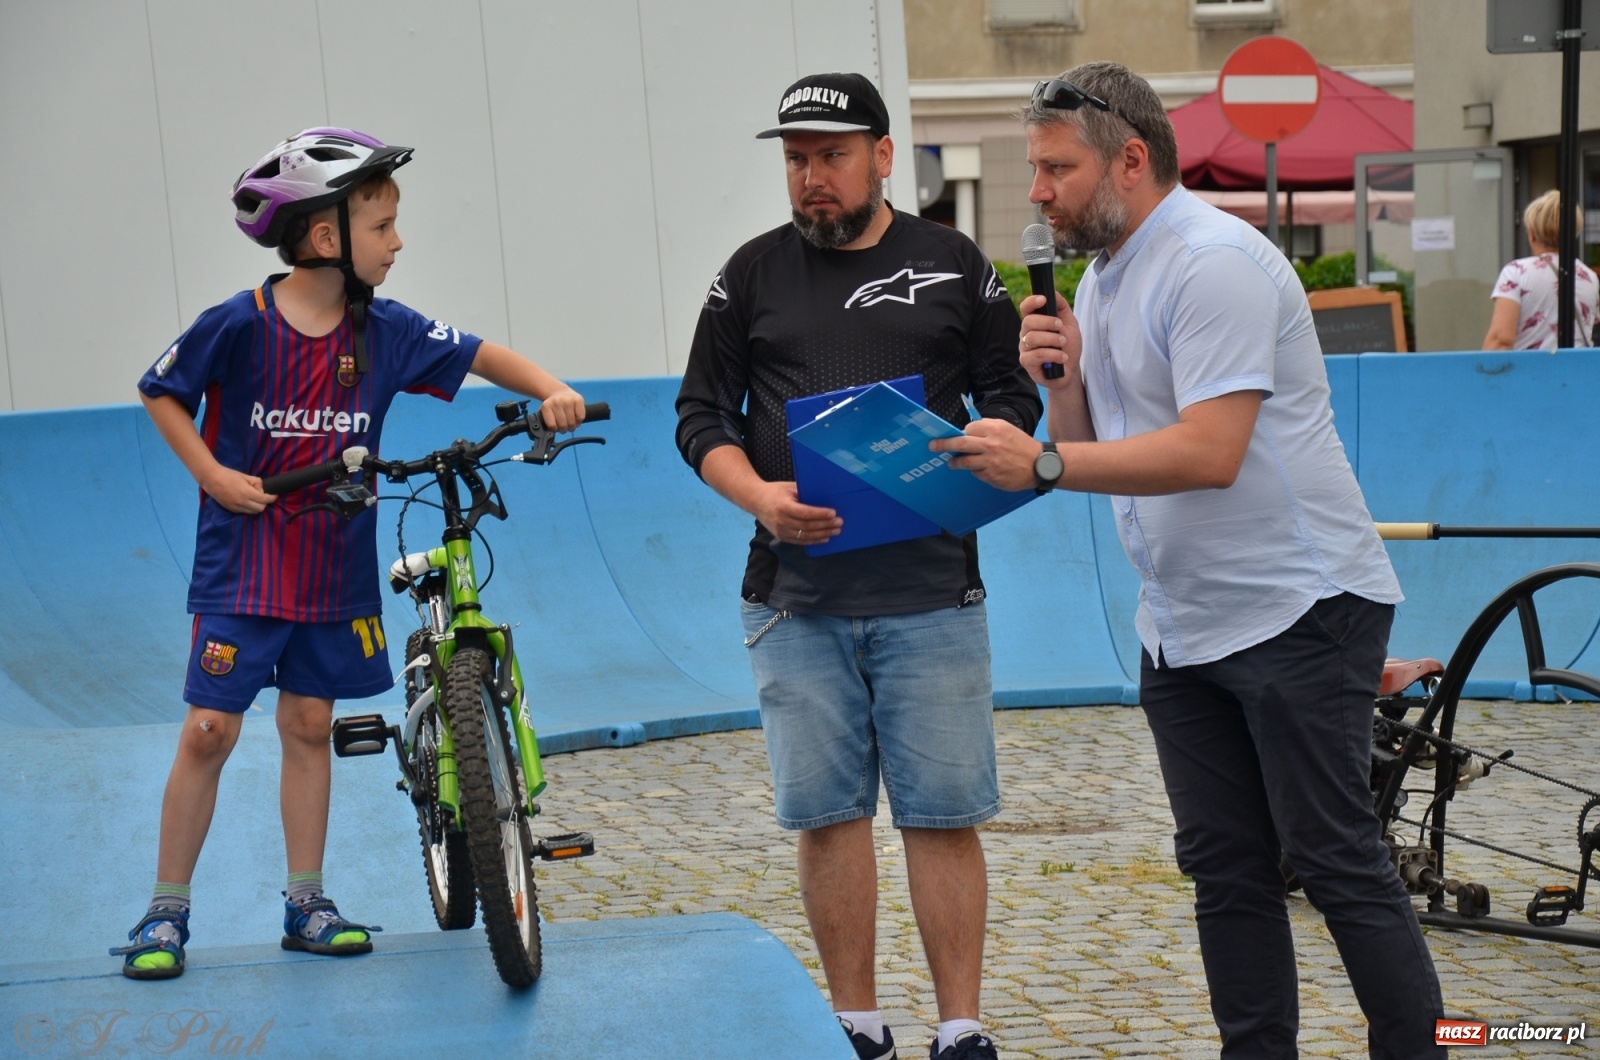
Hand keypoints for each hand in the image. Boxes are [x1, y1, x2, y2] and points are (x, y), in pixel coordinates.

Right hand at [202, 467, 274, 513]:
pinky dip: (248, 508)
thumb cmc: (229, 475)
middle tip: (261, 495)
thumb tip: (262, 489)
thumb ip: (256, 482)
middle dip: (264, 503)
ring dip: (256, 506)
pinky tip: (246, 501)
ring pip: (253, 512)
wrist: (212, 479)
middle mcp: (242, 502)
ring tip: (253, 498)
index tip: (275, 496)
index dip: (272, 498)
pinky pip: (244, 512)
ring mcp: (236, 507)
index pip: (264, 500)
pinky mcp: (231, 509)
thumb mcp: (245, 476)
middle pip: (260, 509)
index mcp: (246, 493)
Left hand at [538, 387, 585, 431]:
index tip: (556, 428)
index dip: (555, 430)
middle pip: (563, 425)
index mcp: (546, 406)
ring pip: (572, 422)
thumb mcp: (545, 412)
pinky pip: (580, 417)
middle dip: (564, 429)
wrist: (560, 392)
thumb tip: (548, 434)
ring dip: (572, 427)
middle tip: (564, 428)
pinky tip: (575, 419)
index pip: (552, 425)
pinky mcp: (578, 400)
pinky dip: (579, 421)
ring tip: (570, 424)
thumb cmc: (553, 407)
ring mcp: (568, 400)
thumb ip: (545, 422)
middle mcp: (557, 402)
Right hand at [751, 480, 842, 544]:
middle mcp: (781, 520)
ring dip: (822, 534)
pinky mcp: (781, 536)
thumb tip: (824, 496)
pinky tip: (824, 538)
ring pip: (805, 536)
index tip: (833, 513)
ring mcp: (780, 531)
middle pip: (807, 526)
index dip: (820, 514)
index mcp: (783, 506)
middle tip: (839, 523)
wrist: (755, 500)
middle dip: (825, 525)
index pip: (805, 513)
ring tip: (835, 531)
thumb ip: (804, 493)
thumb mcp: (788, 487)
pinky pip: (799, 541)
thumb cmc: (774, 491)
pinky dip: (813, 541)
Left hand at [929, 417, 1048, 492]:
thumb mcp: (1007, 429)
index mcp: (995, 429)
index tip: (961, 436)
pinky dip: (976, 471)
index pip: (968, 429)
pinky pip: (976, 474)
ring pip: (964, 462)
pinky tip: (983, 470)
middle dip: (943, 445)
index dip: (964, 433)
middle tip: (933, 446)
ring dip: (955, 462)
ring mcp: (990, 462)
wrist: (1040, 465)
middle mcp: (990, 445)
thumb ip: (988, 428)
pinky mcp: (992, 477)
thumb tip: (967, 431)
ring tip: (951, 463)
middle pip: (960, 444)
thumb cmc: (1022, 446)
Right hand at [1018, 291, 1082, 387]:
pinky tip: (1062, 357)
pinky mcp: (1026, 363)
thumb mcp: (1069, 323)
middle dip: (1048, 322)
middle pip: (1028, 321)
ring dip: (1053, 340)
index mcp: (1035, 322)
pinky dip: (1054, 355)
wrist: (1071, 369)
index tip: (1043, 299)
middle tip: (1060, 327)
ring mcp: (1025, 348)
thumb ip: (1061, 307)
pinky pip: (1036, 355)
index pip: (1025, 308)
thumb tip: (1053, 292)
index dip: (1031, 302)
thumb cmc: (1068, 346)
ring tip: (1063, 344)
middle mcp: (1026, 334)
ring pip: (1033, 338)